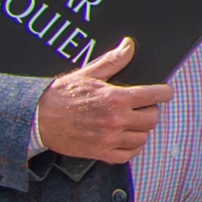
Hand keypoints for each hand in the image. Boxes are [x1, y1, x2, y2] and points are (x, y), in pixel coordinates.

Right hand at [34, 41, 168, 164]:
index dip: (163, 92)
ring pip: (142, 137)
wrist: (37, 118)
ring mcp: (108, 139)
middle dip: (150, 110)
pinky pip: (128, 155)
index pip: (155, 96)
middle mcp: (115, 120)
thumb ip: (113, 61)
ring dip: (141, 128)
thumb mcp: (88, 74)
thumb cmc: (61, 95)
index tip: (164, 92)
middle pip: (152, 118)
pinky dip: (131, 147)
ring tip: (132, 120)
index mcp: (115, 98)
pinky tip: (126, 137)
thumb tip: (129, 46)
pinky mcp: (100, 153)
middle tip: (141, 105)